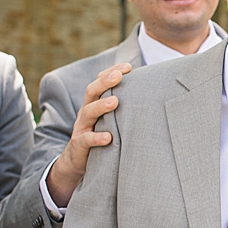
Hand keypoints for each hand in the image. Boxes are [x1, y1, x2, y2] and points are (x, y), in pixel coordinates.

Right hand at [45, 64, 130, 208]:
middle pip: (92, 92)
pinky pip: (87, 139)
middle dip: (105, 82)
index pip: (100, 82)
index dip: (112, 72)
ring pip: (88, 112)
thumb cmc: (100, 135)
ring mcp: (82, 127)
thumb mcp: (110, 119)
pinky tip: (108, 138)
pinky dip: (97, 137)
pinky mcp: (79, 144)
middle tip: (118, 76)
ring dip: (101, 106)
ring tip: (115, 102)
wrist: (77, 160)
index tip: (128, 67)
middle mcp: (87, 111)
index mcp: (94, 103)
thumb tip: (150, 96)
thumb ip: (122, 108)